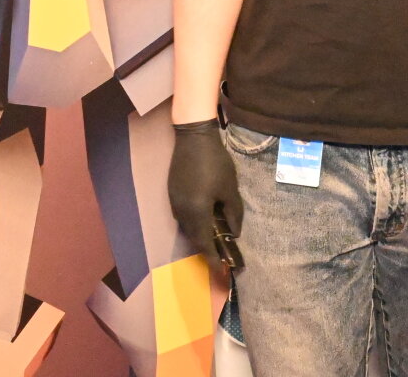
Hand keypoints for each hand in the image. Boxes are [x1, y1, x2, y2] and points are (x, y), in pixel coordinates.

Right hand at [168, 119, 241, 269]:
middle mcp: (182, 212)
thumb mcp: (230, 188)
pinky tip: (205, 220)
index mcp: (196, 212)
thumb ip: (233, 213)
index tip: (220, 270)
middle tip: (221, 256)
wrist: (193, 137)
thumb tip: (234, 233)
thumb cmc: (215, 162)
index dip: (212, 259)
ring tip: (214, 240)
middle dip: (206, 249)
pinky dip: (194, 224)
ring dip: (200, 236)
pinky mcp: (172, 194)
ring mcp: (174, 203)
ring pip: (187, 228)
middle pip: (193, 238)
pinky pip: (183, 217)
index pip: (204, 244)